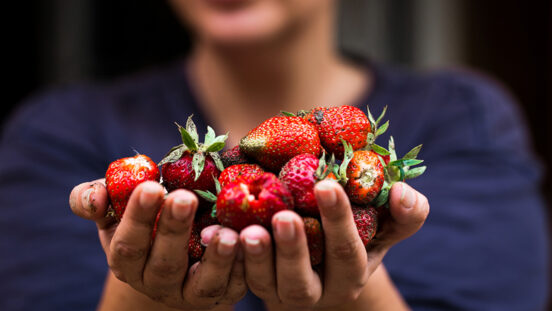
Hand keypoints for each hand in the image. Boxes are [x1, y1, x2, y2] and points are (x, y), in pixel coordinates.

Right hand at [69, 179, 245, 309]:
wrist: (179, 245)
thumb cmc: (146, 218)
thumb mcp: (116, 207)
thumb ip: (95, 199)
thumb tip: (95, 198)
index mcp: (128, 261)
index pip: (128, 244)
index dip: (138, 217)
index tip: (152, 186)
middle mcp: (157, 283)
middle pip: (165, 264)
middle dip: (174, 231)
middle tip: (185, 198)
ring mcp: (192, 292)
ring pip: (204, 283)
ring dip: (216, 259)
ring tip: (225, 232)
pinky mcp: (224, 292)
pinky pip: (236, 284)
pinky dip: (245, 265)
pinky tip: (251, 240)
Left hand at [232, 180, 428, 309]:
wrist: (322, 256)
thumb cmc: (357, 234)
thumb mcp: (383, 226)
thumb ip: (405, 213)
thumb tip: (405, 193)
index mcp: (350, 274)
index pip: (347, 251)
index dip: (338, 220)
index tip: (326, 185)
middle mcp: (317, 291)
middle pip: (303, 280)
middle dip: (294, 249)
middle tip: (283, 215)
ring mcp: (282, 292)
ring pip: (267, 285)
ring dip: (257, 259)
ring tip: (248, 230)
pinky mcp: (255, 283)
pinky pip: (240, 276)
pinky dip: (230, 257)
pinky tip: (219, 231)